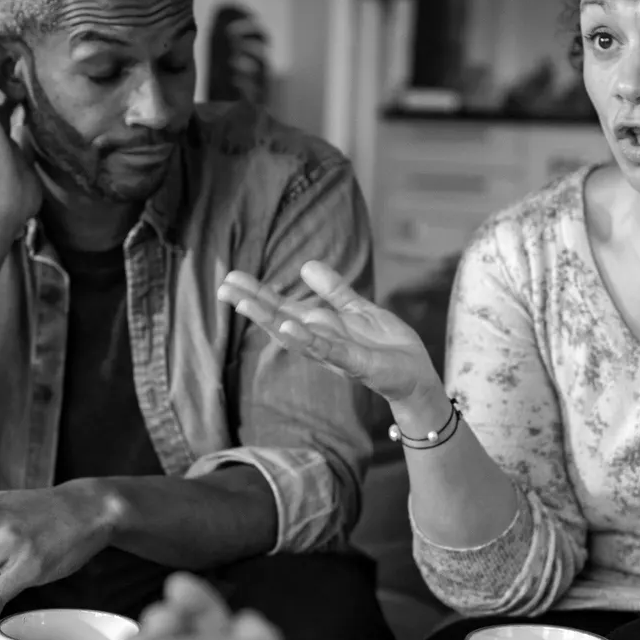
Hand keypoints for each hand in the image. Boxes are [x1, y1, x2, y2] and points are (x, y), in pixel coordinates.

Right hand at [217, 260, 438, 405]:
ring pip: (296, 336)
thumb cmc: (386, 346)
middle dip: (252, 305)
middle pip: (280, 320)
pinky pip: (327, 350)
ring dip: (269, 321)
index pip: (282, 307)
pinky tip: (286, 328)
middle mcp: (320, 341)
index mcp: (320, 326)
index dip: (257, 293)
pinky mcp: (355, 362)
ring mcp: (335, 353)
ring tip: (244, 305)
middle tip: (223, 288)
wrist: (416, 374)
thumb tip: (305, 265)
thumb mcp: (358, 309)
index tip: (230, 278)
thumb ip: (334, 289)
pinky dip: (306, 340)